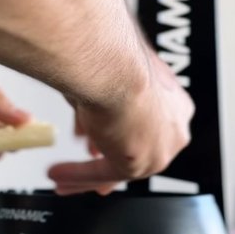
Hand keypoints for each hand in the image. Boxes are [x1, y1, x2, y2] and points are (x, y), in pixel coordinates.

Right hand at [49, 48, 193, 194]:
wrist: (115, 68)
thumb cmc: (115, 58)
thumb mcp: (109, 81)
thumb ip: (105, 103)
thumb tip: (88, 113)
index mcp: (174, 103)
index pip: (147, 128)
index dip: (120, 138)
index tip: (104, 146)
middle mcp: (174, 129)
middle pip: (135, 150)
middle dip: (107, 159)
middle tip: (89, 163)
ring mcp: (160, 150)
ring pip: (118, 167)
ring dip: (86, 173)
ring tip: (61, 175)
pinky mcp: (138, 165)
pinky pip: (103, 173)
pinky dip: (78, 175)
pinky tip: (60, 174)